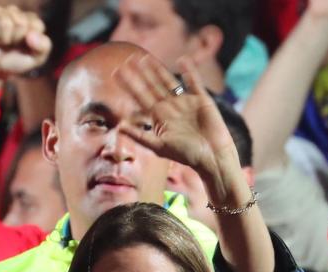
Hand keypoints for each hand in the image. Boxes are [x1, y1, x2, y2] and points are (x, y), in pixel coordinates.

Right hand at [0, 6, 51, 77]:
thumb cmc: (12, 62)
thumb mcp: (34, 59)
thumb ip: (43, 46)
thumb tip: (32, 35)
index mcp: (30, 20)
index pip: (37, 25)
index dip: (30, 40)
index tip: (22, 47)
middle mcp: (14, 12)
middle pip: (21, 23)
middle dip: (15, 39)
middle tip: (8, 46)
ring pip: (6, 22)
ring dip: (2, 38)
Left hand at [115, 55, 238, 180]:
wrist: (211, 157)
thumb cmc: (185, 155)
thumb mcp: (159, 146)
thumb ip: (139, 136)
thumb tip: (119, 127)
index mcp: (159, 117)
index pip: (140, 97)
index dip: (129, 84)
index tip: (116, 72)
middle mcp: (170, 107)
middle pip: (152, 86)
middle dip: (140, 73)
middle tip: (128, 58)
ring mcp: (185, 102)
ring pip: (169, 81)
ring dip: (158, 70)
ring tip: (146, 58)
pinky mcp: (201, 100)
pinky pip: (194, 82)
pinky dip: (189, 71)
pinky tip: (182, 60)